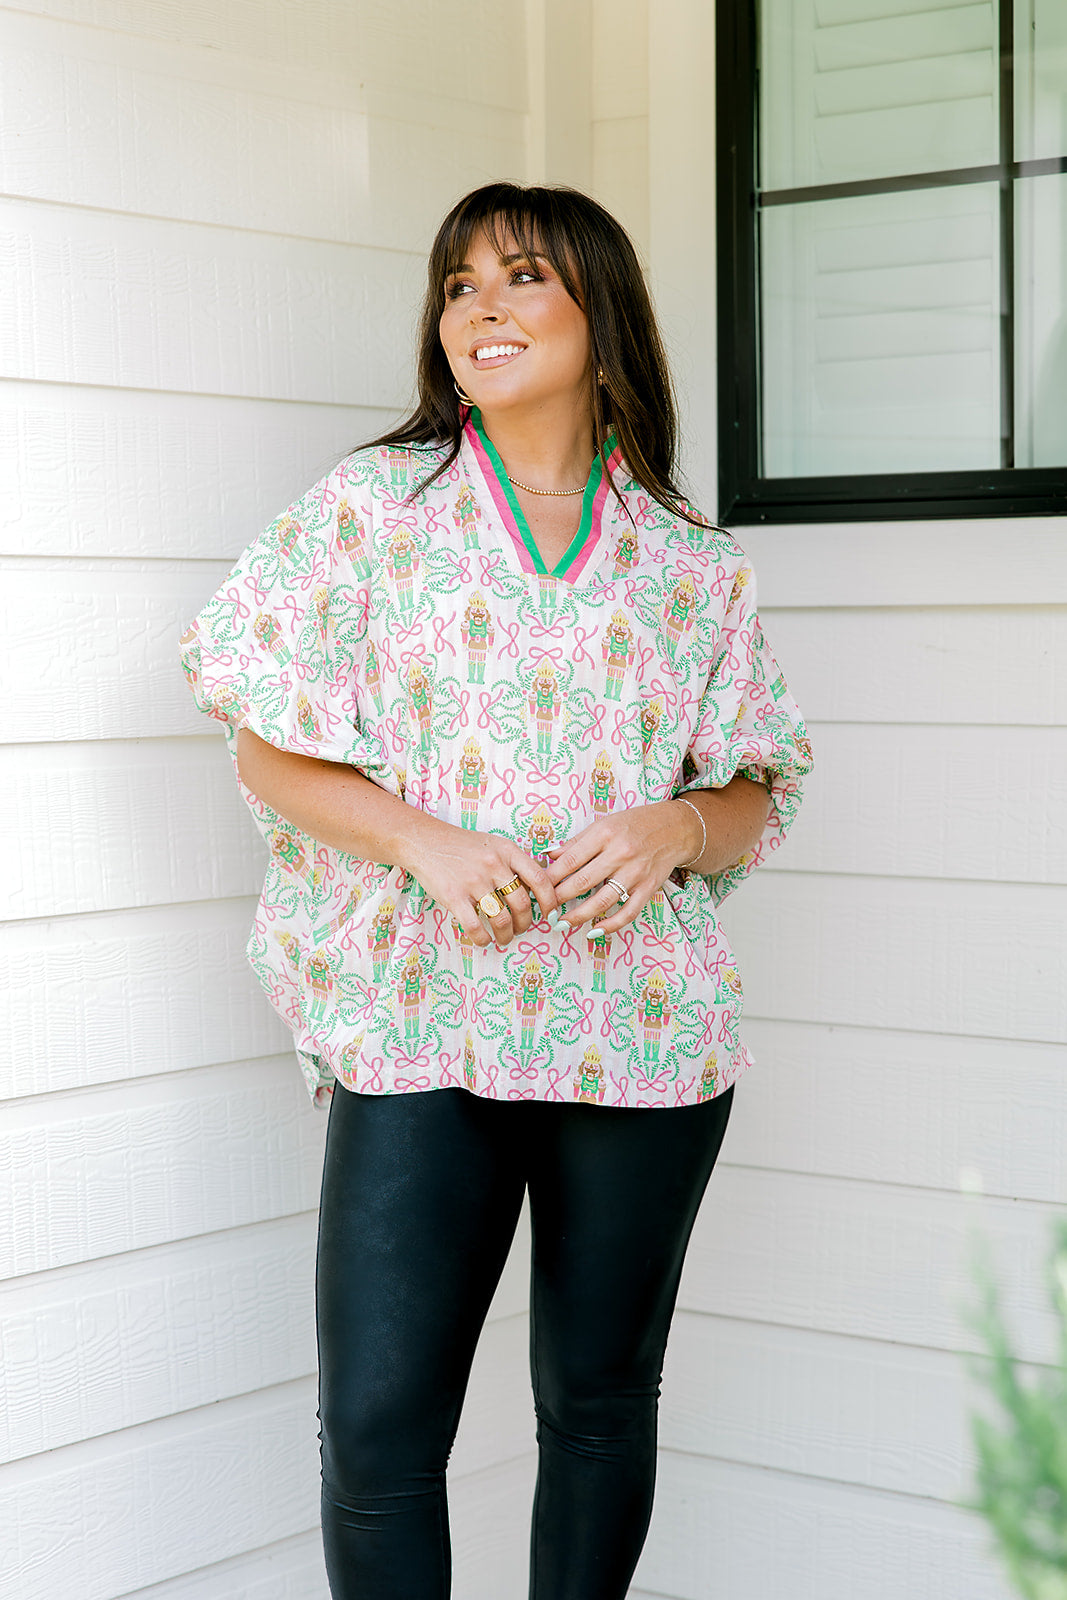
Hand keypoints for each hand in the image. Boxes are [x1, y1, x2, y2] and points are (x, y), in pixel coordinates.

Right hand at [404, 818, 559, 947]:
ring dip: (506, 935)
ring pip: (502, 919)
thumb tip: (540, 887)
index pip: (540, 879)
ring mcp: (473, 881)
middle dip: (526, 924)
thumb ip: (515, 862)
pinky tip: (484, 940)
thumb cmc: (462, 846)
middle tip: (521, 929)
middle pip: (522, 904)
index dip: (550, 901)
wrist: (423, 841)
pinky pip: (475, 927)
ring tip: (504, 938)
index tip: (550, 915)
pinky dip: (483, 940)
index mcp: (507, 851)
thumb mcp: (494, 845)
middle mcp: (494, 865)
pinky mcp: (454, 896)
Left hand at [543, 802, 698, 934]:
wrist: (675, 828)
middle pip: (582, 882)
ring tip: (561, 924)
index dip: (550, 877)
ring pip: (602, 901)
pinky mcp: (648, 888)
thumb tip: (548, 856)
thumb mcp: (603, 824)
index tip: (537, 887)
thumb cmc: (634, 824)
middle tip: (544, 909)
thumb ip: (576, 842)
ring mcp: (636, 873)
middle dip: (559, 899)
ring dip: (579, 916)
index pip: (570, 860)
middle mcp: (620, 854)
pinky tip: (594, 931)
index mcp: (605, 834)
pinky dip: (610, 925)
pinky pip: (628, 912)